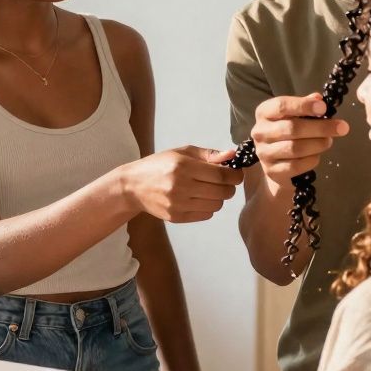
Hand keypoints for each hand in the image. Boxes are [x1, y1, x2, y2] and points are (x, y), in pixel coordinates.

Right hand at [118, 146, 241, 223]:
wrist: (133, 186)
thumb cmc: (159, 165)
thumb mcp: (182, 152)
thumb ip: (208, 155)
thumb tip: (232, 155)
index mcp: (183, 166)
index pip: (221, 175)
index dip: (235, 175)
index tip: (237, 173)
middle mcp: (181, 186)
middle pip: (222, 192)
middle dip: (229, 186)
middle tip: (224, 181)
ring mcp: (178, 204)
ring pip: (216, 205)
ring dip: (218, 197)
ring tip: (209, 189)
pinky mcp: (177, 217)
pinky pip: (206, 215)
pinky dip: (208, 207)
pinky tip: (199, 198)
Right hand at [252, 93, 349, 186]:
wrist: (275, 162)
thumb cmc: (286, 132)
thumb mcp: (293, 115)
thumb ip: (305, 105)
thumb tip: (318, 98)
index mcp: (264, 112)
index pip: (281, 106)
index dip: (303, 105)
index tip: (324, 108)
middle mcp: (260, 132)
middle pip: (292, 128)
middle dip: (320, 127)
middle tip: (341, 127)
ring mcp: (264, 153)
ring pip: (295, 148)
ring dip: (317, 144)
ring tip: (329, 141)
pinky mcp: (272, 171)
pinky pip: (296, 166)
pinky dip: (311, 160)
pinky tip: (318, 155)